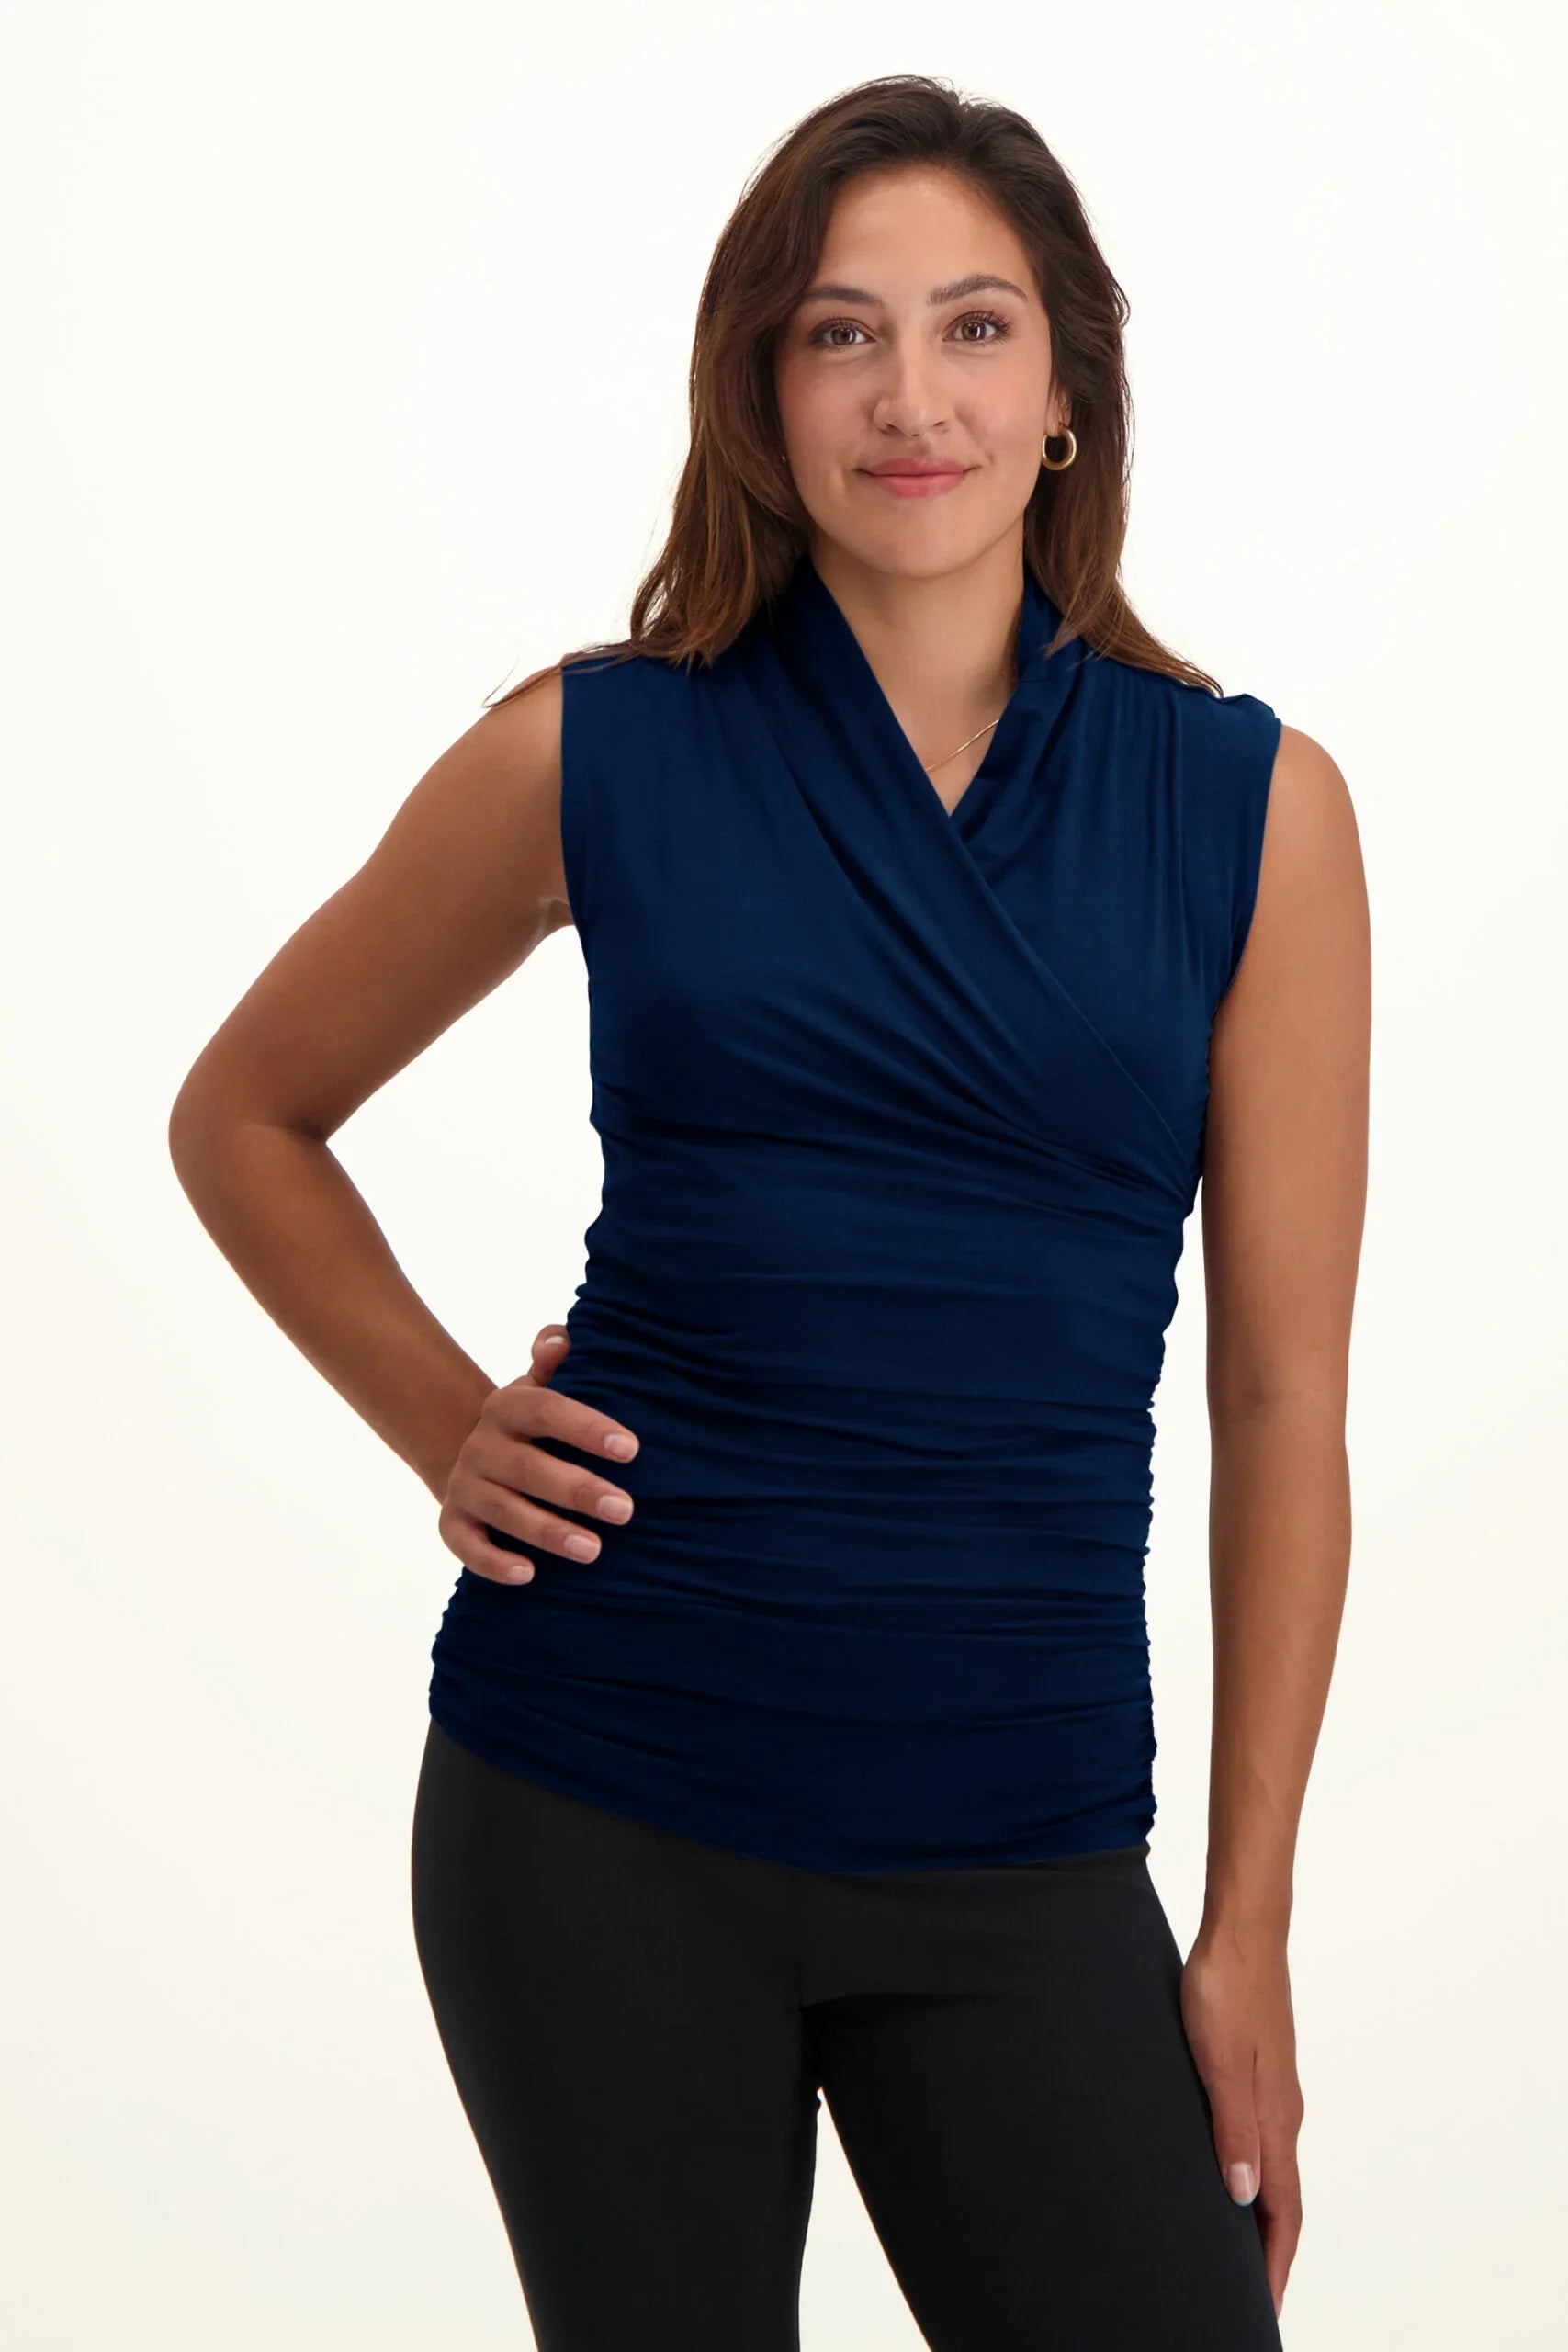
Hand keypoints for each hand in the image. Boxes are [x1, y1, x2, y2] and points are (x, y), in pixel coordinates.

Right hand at [438, 1324, 640, 1584]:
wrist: (467, 1455)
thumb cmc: (529, 1425)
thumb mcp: (539, 1389)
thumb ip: (552, 1362)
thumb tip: (559, 1337)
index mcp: (507, 1407)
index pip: (546, 1411)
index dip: (587, 1428)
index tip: (631, 1450)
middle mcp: (481, 1445)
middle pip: (528, 1468)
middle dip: (577, 1490)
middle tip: (626, 1510)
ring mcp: (464, 1485)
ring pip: (503, 1510)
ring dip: (547, 1531)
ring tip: (593, 1549)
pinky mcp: (452, 1523)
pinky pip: (465, 1545)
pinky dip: (492, 1561)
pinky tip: (528, 1574)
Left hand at [1180, 1923, 1303, 2323]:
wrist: (1243, 1930)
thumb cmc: (1227, 1989)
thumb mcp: (1219, 2063)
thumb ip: (1232, 2129)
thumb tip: (1244, 2197)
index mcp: (1276, 2117)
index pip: (1283, 2208)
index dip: (1273, 2261)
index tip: (1264, 2306)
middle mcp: (1283, 2111)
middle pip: (1285, 2198)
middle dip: (1271, 2251)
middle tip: (1254, 2295)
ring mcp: (1275, 2090)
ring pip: (1274, 2168)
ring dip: (1263, 2215)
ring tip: (1241, 2249)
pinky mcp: (1260, 2069)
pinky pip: (1263, 2139)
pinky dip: (1254, 2173)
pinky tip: (1232, 2171)